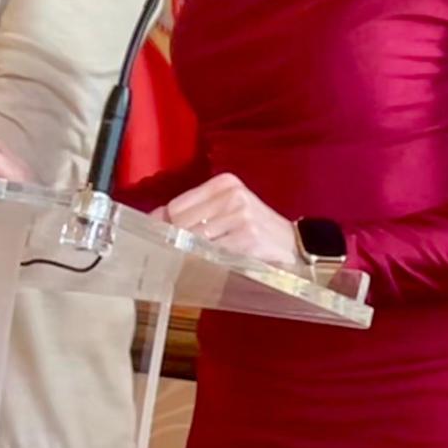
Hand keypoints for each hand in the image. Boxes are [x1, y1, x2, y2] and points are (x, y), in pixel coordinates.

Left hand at [161, 173, 301, 266]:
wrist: (293, 244)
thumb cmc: (252, 228)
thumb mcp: (226, 210)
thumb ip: (192, 211)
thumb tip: (153, 219)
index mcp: (224, 183)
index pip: (177, 205)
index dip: (165, 225)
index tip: (160, 239)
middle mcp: (232, 194)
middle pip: (182, 222)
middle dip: (176, 241)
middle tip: (176, 254)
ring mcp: (241, 214)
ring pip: (194, 239)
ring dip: (189, 254)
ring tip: (194, 261)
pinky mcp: (248, 237)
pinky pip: (213, 253)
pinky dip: (206, 262)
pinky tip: (210, 265)